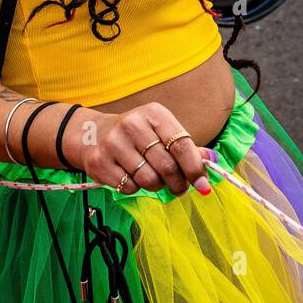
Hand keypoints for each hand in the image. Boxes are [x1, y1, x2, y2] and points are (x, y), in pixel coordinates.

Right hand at [80, 103, 211, 196]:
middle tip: (179, 188)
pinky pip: (129, 188)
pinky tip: (131, 176)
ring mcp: (113, 144)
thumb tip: (210, 160)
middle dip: (178, 183)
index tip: (203, 184)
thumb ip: (185, 146)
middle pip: (166, 166)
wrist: (91, 133)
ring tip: (152, 178)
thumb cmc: (136, 134)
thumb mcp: (161, 130)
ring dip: (156, 185)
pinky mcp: (99, 162)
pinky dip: (135, 188)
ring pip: (148, 180)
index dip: (194, 168)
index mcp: (154, 114)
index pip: (181, 144)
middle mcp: (132, 125)